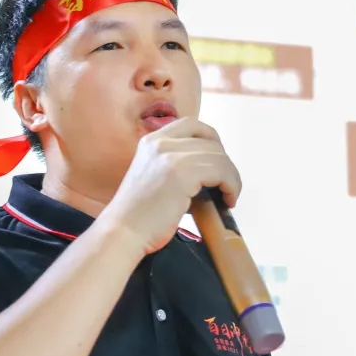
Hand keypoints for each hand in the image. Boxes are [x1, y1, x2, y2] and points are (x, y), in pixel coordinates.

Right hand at [100, 117, 240, 253]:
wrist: (123, 231)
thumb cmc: (139, 214)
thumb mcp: (153, 175)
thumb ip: (175, 163)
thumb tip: (211, 167)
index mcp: (151, 140)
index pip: (192, 124)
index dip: (212, 140)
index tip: (218, 161)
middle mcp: (160, 142)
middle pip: (210, 141)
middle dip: (225, 163)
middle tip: (226, 185)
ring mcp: (170, 156)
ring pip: (219, 157)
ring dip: (231, 177)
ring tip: (228, 196)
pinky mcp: (182, 173)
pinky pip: (222, 171)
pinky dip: (232, 186)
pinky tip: (227, 200)